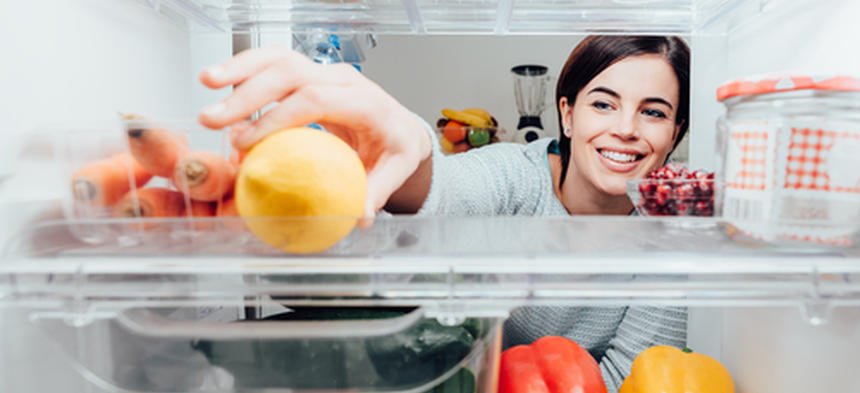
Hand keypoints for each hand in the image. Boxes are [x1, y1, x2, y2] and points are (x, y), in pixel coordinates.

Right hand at [198, 45, 431, 224]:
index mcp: (366, 102)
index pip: (316, 100)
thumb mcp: (395, 172)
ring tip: (206, 82)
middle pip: (292, 73)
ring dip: (240, 69)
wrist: (399, 126)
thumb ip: (376, 192)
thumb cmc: (394, 149)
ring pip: (280, 58)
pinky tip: (217, 80)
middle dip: (248, 93)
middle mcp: (344, 79)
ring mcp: (325, 72)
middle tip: (214, 120)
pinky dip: (245, 68)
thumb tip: (359, 216)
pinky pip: (274, 63)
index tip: (246, 142)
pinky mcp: (310, 73)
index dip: (278, 118)